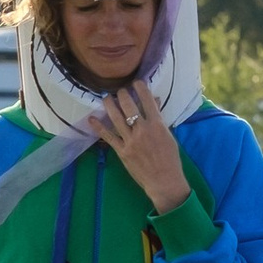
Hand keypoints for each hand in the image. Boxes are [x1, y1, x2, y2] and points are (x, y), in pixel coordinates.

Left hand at [92, 81, 187, 214]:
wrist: (164, 180)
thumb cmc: (170, 158)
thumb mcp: (168, 136)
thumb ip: (159, 118)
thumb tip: (155, 101)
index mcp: (157, 125)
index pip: (148, 101)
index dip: (141, 88)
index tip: (136, 82)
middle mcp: (143, 130)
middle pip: (129, 106)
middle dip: (123, 94)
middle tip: (121, 90)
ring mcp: (131, 141)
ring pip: (117, 118)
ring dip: (110, 105)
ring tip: (106, 97)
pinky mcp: (122, 151)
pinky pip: (108, 137)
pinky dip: (99, 127)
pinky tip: (91, 118)